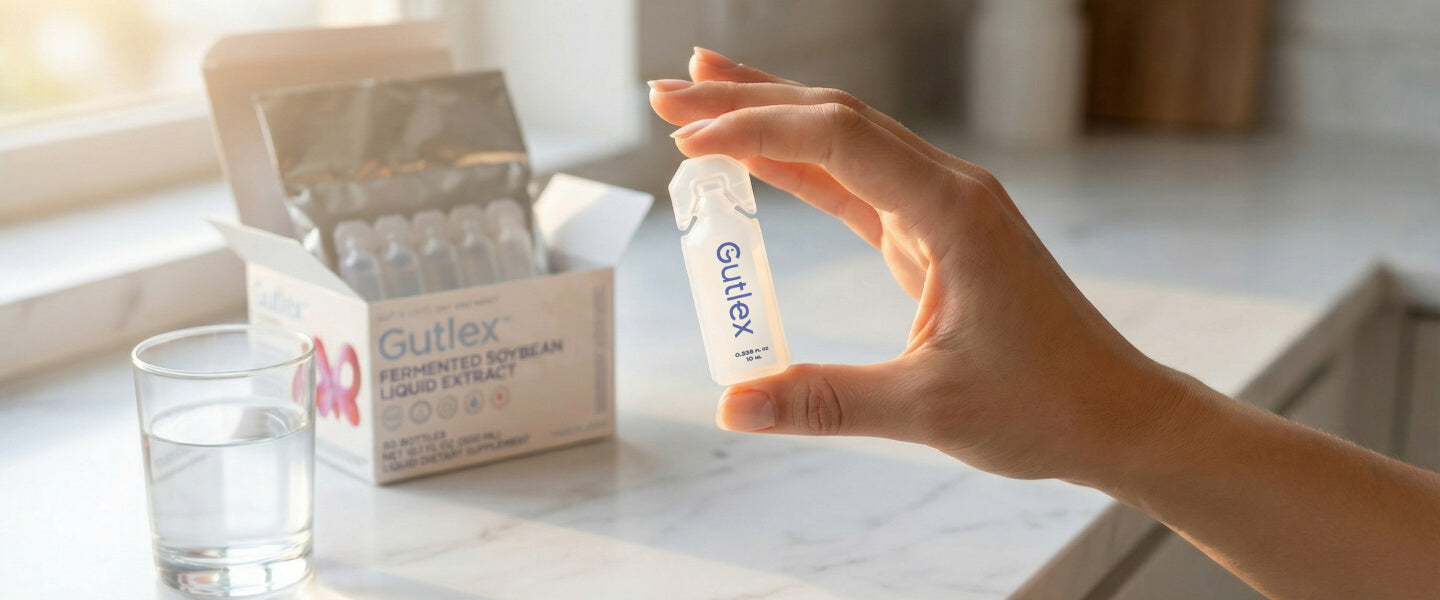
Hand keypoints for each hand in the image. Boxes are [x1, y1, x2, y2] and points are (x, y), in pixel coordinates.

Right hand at [650, 48, 1201, 484]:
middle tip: (667, 92)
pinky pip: (856, 183)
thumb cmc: (1045, 407)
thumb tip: (731, 407)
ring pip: (845, 141)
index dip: (756, 132)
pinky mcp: (936, 233)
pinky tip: (755, 157)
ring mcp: (943, 207)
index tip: (688, 143)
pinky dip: (800, 166)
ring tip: (698, 97)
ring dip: (771, 118)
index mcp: (953, 211)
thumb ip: (824, 402)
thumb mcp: (927, 409)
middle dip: (748, 100)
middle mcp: (949, 191)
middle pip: (835, 118)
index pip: (838, 140)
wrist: (1115, 414)